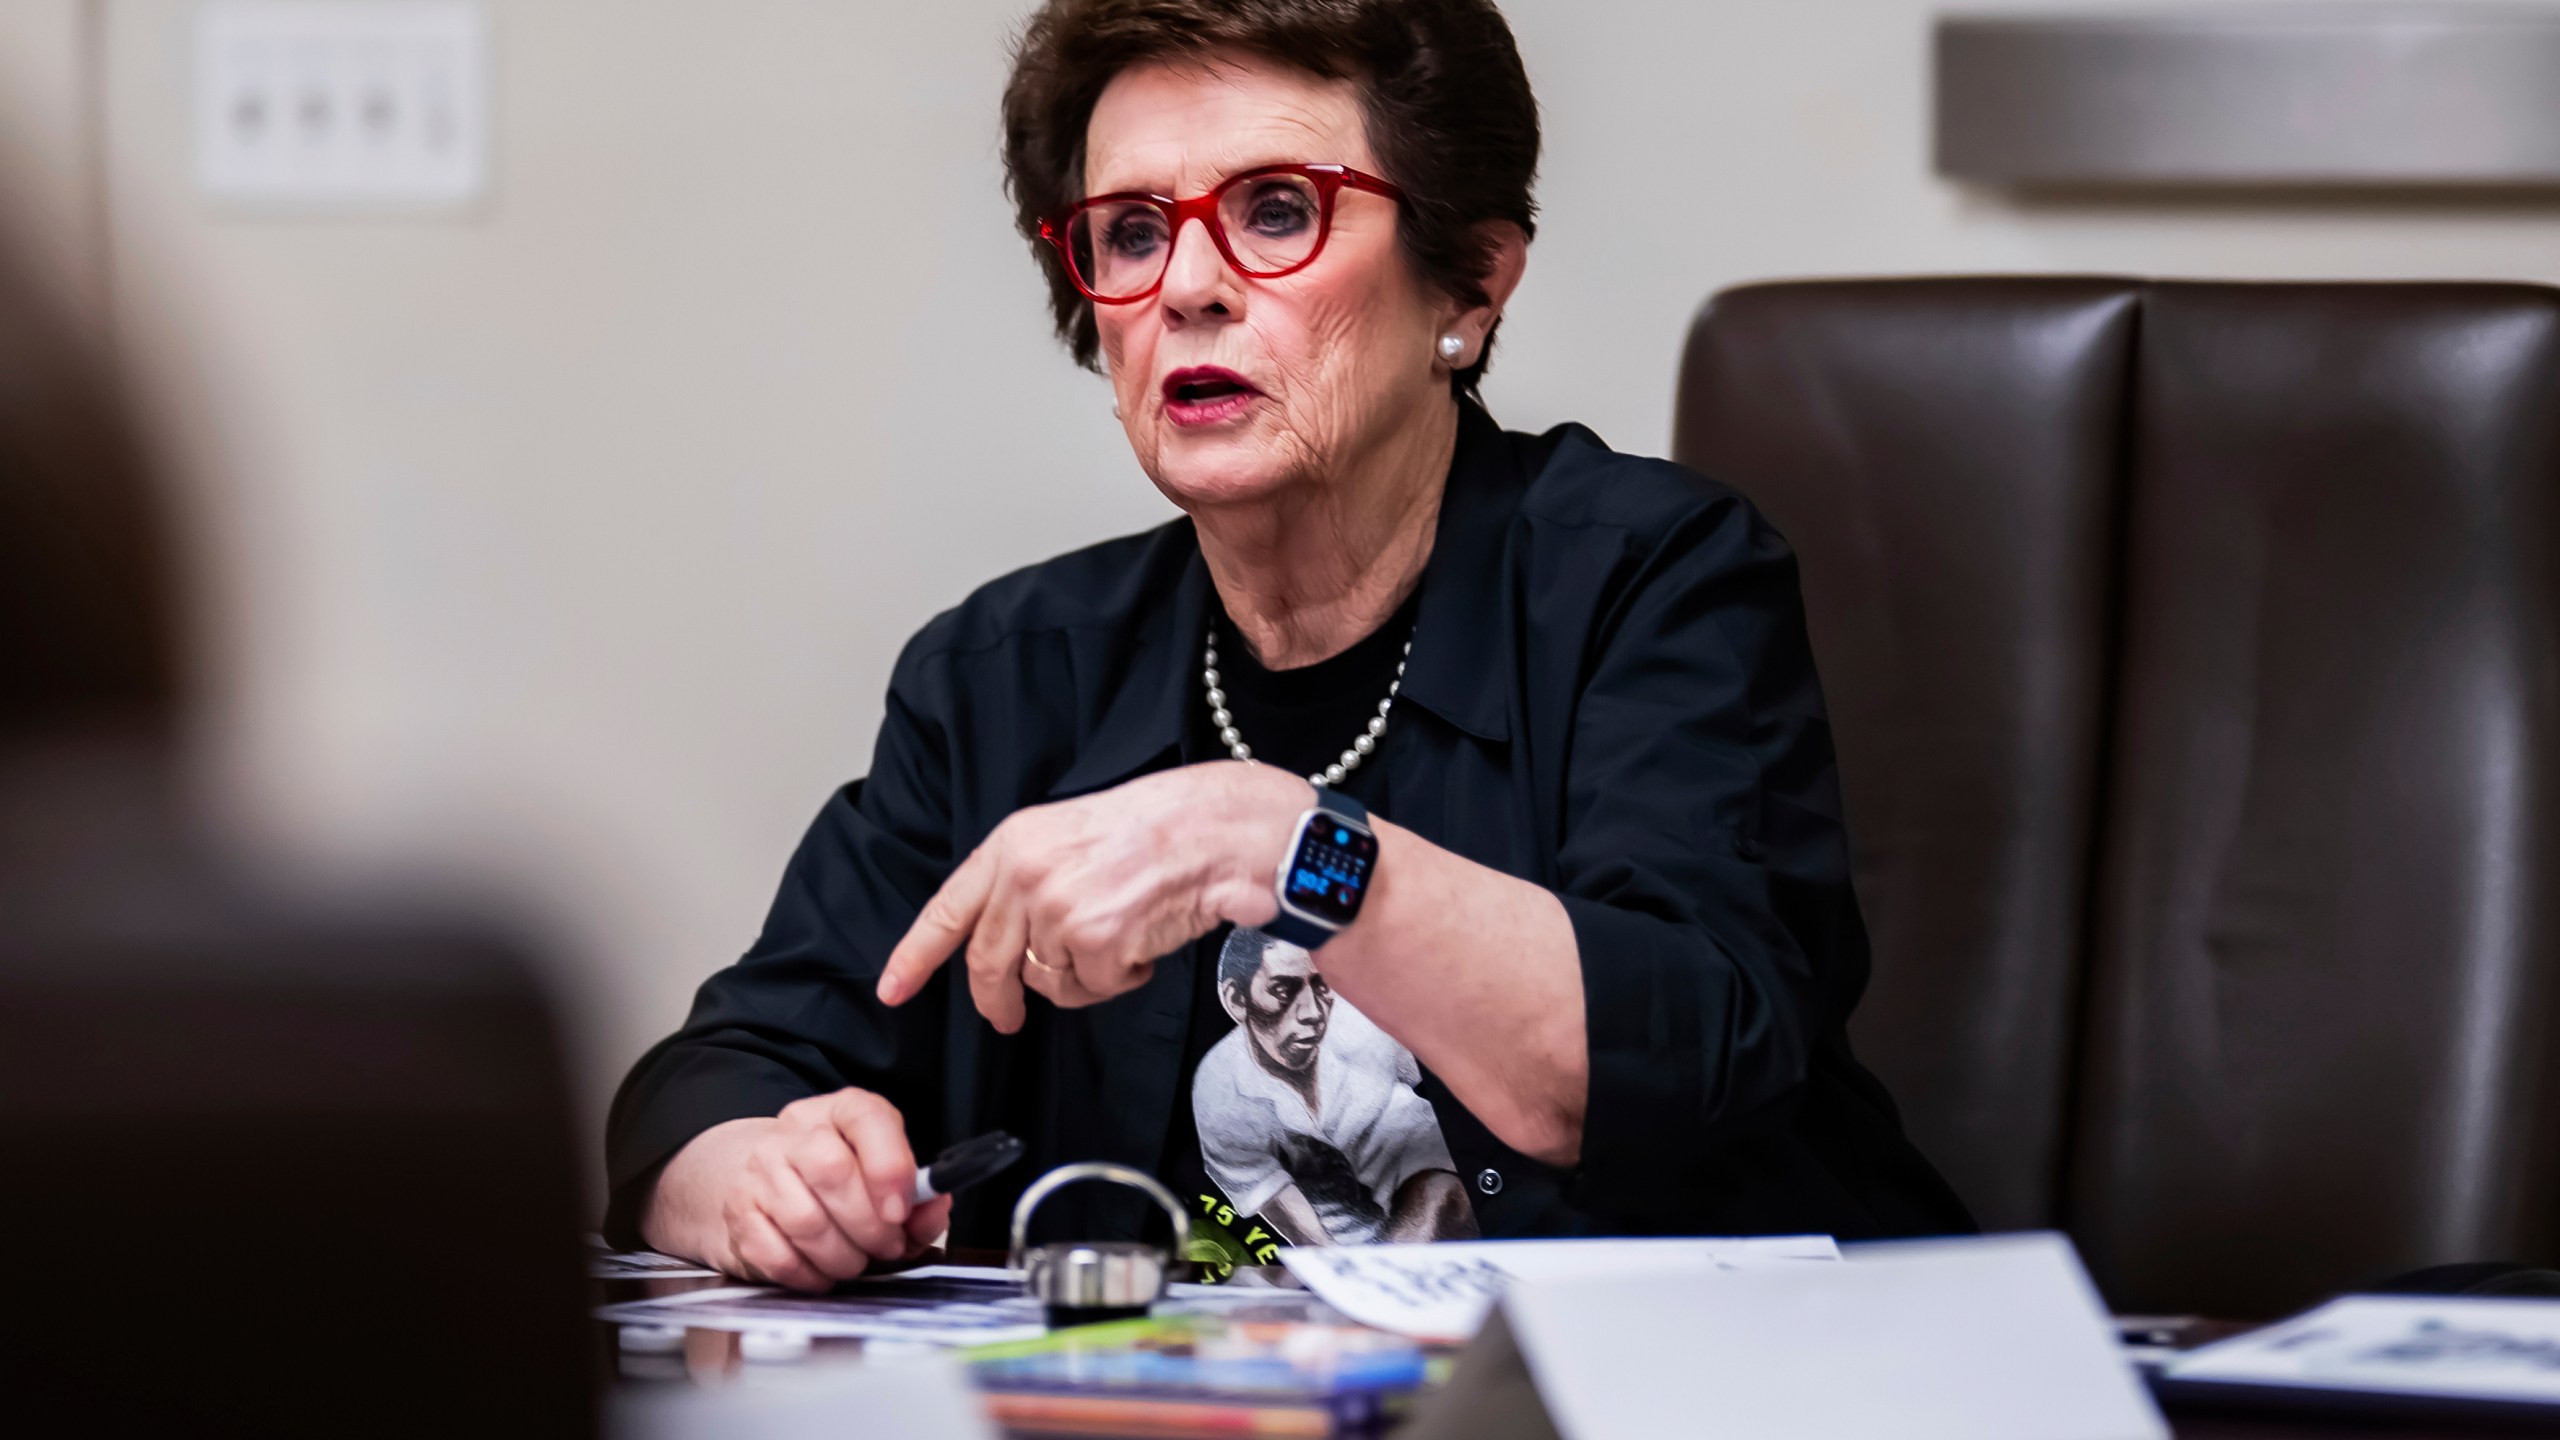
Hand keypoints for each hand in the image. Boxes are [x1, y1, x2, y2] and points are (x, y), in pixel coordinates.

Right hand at [639, 1088, 951, 1290]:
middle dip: (869, 1225)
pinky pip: (777, 1255)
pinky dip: (810, 1275)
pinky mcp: (739, 1214)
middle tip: (886, 1247)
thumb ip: (919, 1198)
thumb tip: (934, 1208)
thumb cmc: (837, 1184)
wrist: (762, 1183)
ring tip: (856, 1262)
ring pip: (805, 1220)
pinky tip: (823, 1272)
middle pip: (831, 1171)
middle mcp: (795, 1132)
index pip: (867, 1118)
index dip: (889, 1166)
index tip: (902, 1211)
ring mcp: (760, 1171)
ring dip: (842, 1256)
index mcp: (840, 1112)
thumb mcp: (884, 1178)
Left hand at [875, 761, 1306, 1029]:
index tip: (891, 990)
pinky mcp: (1094, 942)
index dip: (913, 956)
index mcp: (1011, 845)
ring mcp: (1055, 911)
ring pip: (1048, 982)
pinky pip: (1094, 988)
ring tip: (1122, 939)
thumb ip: (1024, 881)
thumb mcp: (1066, 836)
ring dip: (1083, 977)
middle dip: (997, 1000)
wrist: (1213, 828)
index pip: (946, 911)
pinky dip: (1121, 979)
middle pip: (988, 963)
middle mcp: (1023, 877)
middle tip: (1008, 1018)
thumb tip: (1005, 943)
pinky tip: (1143, 944)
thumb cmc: (1154, 829)